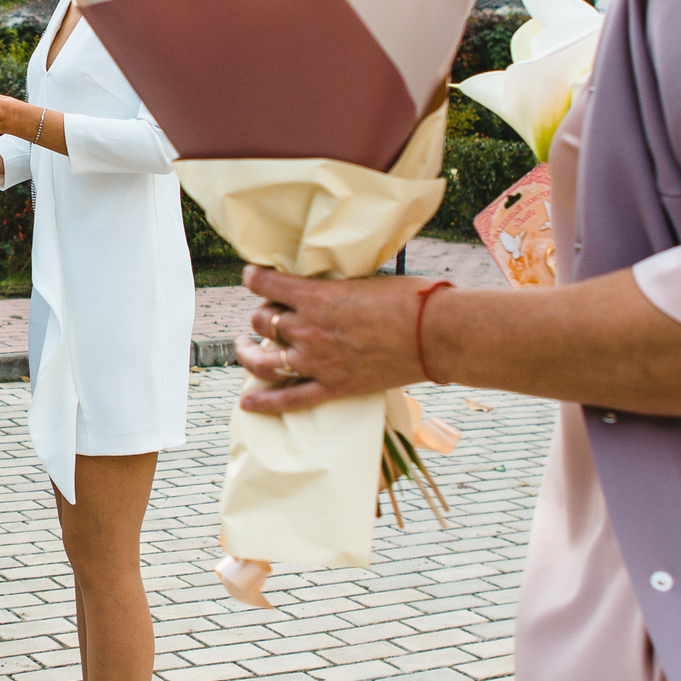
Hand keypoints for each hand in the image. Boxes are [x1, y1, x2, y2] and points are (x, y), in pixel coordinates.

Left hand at [231, 266, 432, 414]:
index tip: (253, 277)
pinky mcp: (333, 387)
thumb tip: (321, 286)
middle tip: (270, 313)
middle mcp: (308, 329)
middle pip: (262, 322)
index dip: (254, 279)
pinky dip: (265, 403)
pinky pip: (289, 400)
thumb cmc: (409, 299)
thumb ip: (334, 287)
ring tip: (244, 348)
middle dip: (262, 315)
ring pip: (263, 361)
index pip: (265, 284)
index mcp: (315, 297)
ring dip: (247, 353)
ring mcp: (318, 362)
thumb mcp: (363, 279)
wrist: (436, 334)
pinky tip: (247, 403)